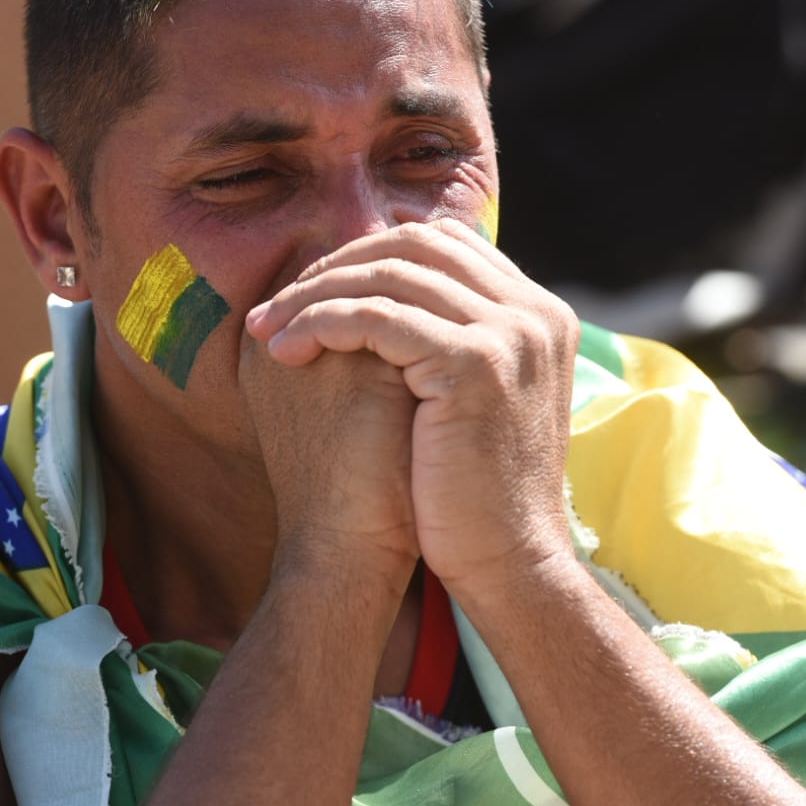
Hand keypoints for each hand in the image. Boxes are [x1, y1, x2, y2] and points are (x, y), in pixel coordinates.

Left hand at [245, 220, 578, 594]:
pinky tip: (286, 351)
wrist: (510, 564)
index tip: (311, 292)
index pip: (443, 242)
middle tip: (279, 306)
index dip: (367, 256)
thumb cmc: (472, 493)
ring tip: (268, 330)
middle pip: (416, 243)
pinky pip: (379, 316)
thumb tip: (373, 299)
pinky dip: (322, 322)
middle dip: (336, 266)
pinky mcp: (479, 362)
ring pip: (390, 275)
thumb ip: (443, 341)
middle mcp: (534, 310)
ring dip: (314, 295)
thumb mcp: (466, 399)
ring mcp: (512, 332)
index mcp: (537, 312)